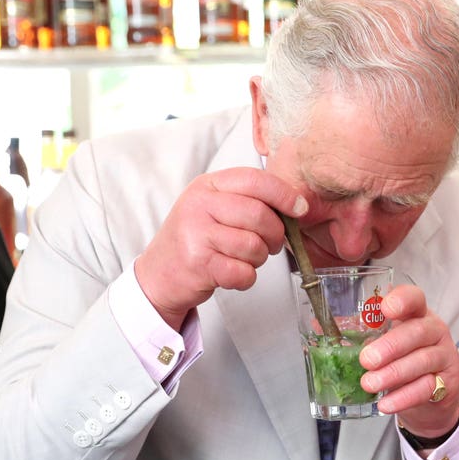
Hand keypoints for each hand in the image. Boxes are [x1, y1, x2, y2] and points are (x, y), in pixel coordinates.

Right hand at [134, 167, 306, 329]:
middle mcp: (198, 205)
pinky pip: (243, 272)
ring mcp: (196, 234)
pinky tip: (232, 275)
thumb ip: (247, 200)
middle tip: (271, 245)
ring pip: (253, 245)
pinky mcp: (198, 264)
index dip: (284, 194)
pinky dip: (245, 278)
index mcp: (206, 185)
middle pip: (259, 214)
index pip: (254, 180)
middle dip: (275, 234)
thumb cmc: (195, 241)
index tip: (300, 208)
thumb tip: (295, 205)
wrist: (158, 275)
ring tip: (243, 260)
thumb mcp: (213, 208)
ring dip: (258, 259)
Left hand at [359, 284, 458, 437]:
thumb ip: (358, 333)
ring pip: (422, 361)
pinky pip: (426, 388)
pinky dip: (403, 397)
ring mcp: (443, 355)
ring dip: (393, 373)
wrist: (430, 396)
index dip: (403, 300)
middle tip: (366, 359)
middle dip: (391, 345)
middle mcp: (433, 330)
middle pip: (417, 331)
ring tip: (369, 383)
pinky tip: (384, 403)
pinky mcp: (447, 383)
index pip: (415, 298)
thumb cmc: (402, 359)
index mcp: (416, 314)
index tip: (386, 308)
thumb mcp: (383, 342)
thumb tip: (317, 326)